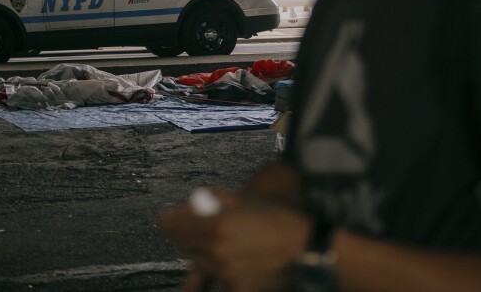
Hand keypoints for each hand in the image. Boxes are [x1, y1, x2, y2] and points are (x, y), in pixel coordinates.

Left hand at [160, 188, 311, 291]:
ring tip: (216, 244)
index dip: (170, 217)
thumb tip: (191, 202)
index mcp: (216, 224)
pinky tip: (219, 268)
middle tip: (193, 227)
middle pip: (182, 243)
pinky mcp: (238, 289)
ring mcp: (226, 273)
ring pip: (196, 263)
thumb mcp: (244, 199)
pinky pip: (215, 283)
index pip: (171, 223)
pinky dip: (213, 275)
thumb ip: (212, 198)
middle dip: (185, 233)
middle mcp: (216, 250)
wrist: (310, 249)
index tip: (170, 216)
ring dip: (200, 252)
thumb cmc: (281, 220)